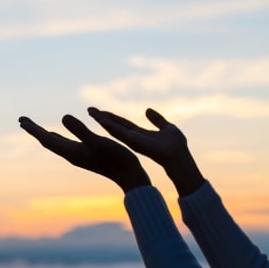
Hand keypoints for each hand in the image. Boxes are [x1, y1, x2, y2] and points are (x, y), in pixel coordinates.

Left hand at [18, 114, 150, 192]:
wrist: (130, 178)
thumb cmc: (116, 160)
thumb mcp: (99, 142)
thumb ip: (81, 131)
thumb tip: (63, 117)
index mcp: (71, 152)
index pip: (47, 139)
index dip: (34, 129)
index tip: (21, 120)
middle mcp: (72, 154)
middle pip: (48, 141)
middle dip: (35, 131)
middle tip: (22, 120)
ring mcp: (79, 155)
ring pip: (56, 143)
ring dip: (45, 134)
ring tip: (36, 128)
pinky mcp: (87, 155)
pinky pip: (66, 144)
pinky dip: (58, 137)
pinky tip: (60, 135)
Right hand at [88, 107, 203, 196]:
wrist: (179, 157)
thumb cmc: (176, 146)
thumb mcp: (167, 128)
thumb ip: (157, 120)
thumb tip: (148, 110)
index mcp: (139, 134)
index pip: (122, 124)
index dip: (112, 117)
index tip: (100, 111)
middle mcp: (133, 138)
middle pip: (114, 125)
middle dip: (102, 117)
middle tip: (90, 110)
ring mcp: (132, 140)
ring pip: (114, 129)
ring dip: (103, 120)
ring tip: (92, 112)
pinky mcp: (134, 142)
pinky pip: (120, 133)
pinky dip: (111, 126)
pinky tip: (102, 120)